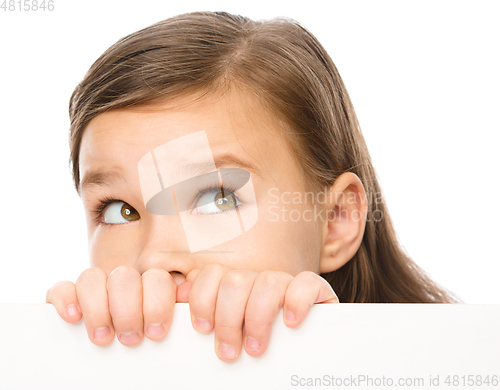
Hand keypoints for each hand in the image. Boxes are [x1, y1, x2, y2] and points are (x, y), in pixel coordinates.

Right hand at [45, 266, 178, 345]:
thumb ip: (179, 305)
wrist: (115, 357)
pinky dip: (67, 300)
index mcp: (151, 287)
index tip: (156, 332)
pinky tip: (74, 318)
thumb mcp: (167, 324)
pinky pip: (62, 287)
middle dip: (128, 309)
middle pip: (125, 277)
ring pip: (93, 277)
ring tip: (103, 337)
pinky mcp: (68, 297)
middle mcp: (124, 282)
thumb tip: (189, 292)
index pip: (156, 279)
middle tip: (131, 338)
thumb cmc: (150, 336)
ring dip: (98, 308)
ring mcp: (96, 287)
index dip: (156, 303)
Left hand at [179, 263, 338, 361]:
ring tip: (256, 348)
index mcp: (234, 287)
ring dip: (258, 318)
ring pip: (266, 282)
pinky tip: (291, 323)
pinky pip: (305, 283)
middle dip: (228, 319)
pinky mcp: (315, 291)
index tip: (203, 329)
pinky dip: (296, 302)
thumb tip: (178, 295)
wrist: (304, 363)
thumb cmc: (258, 349)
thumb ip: (207, 315)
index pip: (211, 274)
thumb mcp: (227, 334)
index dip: (203, 300)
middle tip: (228, 352)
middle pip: (235, 281)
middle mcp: (258, 281)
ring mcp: (286, 284)